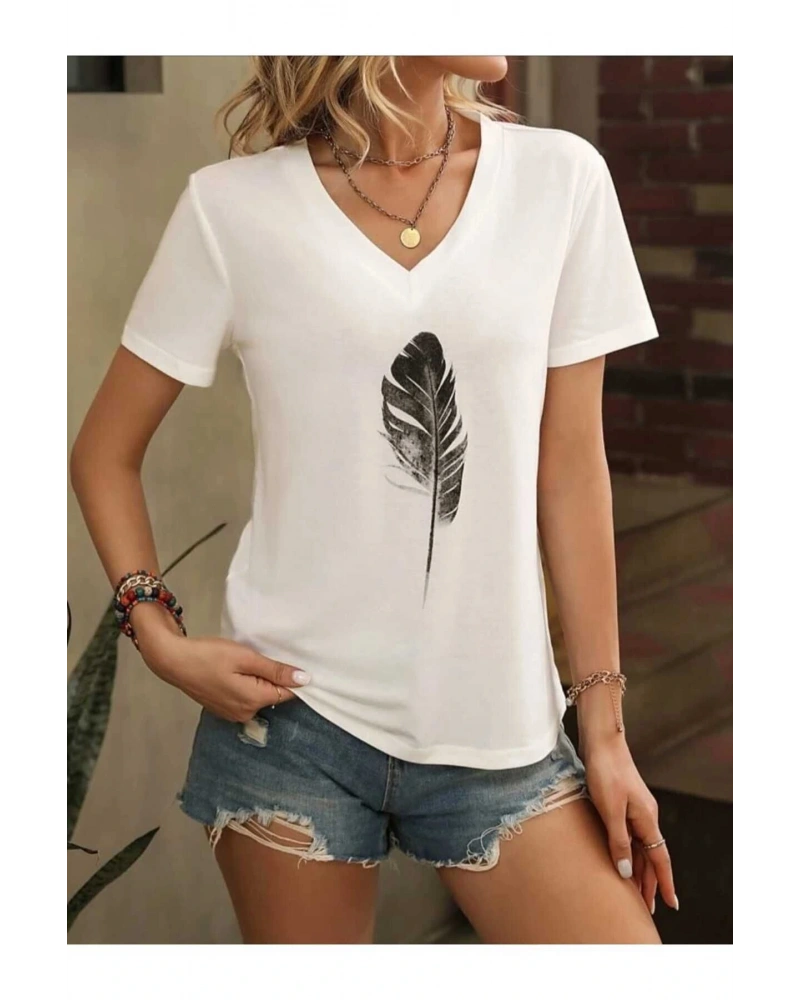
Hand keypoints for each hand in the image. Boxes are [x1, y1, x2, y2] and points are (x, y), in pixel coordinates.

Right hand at [135, 625, 310, 722]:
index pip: (288, 693)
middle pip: (273, 695)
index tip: (291, 659)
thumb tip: (305, 680)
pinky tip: (236, 670)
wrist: (173, 660)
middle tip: (262, 655)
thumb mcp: (246, 657)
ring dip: (259, 680)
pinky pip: (245, 697)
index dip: (293, 677)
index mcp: (254, 701)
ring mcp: (232, 713)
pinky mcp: (223, 709)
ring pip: (259, 696)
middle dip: (274, 676)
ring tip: (248, 661)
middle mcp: (245, 713)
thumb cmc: (209, 655)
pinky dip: (246, 685)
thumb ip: (276, 670)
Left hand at [582, 734, 678, 914]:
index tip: (670, 903)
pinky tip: (621, 858)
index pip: (660, 859)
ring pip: (640, 846)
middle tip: (647, 908)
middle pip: (651, 856)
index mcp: (647, 820)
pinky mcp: (622, 803)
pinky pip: (629, 835)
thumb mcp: (610, 810)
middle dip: (650, 882)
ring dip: (638, 869)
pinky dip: (628, 851)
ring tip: (634, 891)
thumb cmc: (606, 773)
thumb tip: (627, 872)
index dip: (664, 883)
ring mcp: (634, 809)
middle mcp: (645, 817)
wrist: (602, 742)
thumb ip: (619, 842)